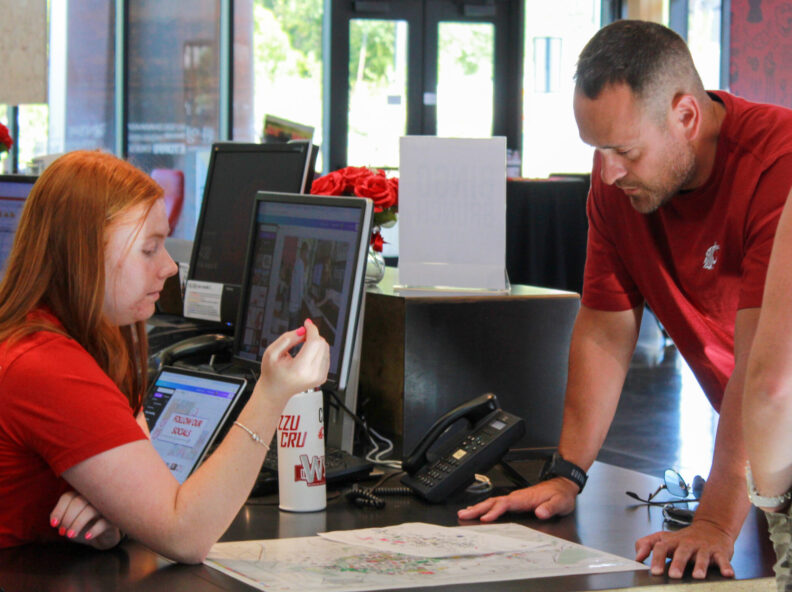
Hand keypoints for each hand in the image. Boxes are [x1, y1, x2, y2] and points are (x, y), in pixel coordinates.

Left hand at [50, 490, 121, 549]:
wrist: (103, 536)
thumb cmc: (84, 526)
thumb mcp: (70, 522)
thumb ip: (62, 518)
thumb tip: (56, 522)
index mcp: (81, 494)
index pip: (68, 497)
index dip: (58, 511)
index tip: (53, 524)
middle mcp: (93, 497)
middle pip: (78, 502)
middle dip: (67, 519)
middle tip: (63, 533)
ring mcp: (105, 507)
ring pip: (90, 510)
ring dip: (77, 524)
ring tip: (71, 536)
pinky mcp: (113, 518)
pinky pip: (103, 522)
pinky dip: (94, 530)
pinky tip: (87, 536)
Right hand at [259, 319, 329, 403]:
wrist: (275, 391)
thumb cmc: (272, 374)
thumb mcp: (272, 353)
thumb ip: (287, 339)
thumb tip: (303, 330)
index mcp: (300, 369)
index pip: (314, 342)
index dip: (311, 329)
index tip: (307, 323)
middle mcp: (312, 374)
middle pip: (321, 344)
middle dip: (312, 335)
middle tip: (301, 335)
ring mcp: (319, 377)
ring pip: (325, 349)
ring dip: (316, 343)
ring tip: (302, 347)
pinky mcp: (322, 377)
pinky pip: (326, 356)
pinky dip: (318, 351)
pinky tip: (307, 354)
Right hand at [457, 478, 578, 521]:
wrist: (563, 485)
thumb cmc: (561, 494)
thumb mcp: (560, 503)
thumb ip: (550, 507)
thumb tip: (540, 512)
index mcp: (524, 498)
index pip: (505, 504)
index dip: (494, 511)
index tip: (484, 518)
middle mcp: (517, 497)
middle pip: (493, 502)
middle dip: (478, 508)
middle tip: (463, 514)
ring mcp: (515, 498)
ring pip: (493, 502)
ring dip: (479, 507)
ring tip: (465, 512)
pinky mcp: (515, 501)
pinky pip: (497, 503)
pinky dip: (486, 507)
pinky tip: (480, 510)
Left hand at [634, 519, 734, 578]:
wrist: (711, 527)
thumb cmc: (685, 538)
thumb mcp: (664, 538)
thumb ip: (647, 544)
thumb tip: (637, 556)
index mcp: (673, 541)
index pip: (662, 547)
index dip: (657, 558)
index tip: (654, 571)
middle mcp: (688, 543)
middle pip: (681, 552)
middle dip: (678, 563)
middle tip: (674, 575)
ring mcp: (704, 547)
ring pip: (702, 556)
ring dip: (700, 566)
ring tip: (697, 576)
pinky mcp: (719, 552)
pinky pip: (723, 559)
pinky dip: (726, 566)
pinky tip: (727, 574)